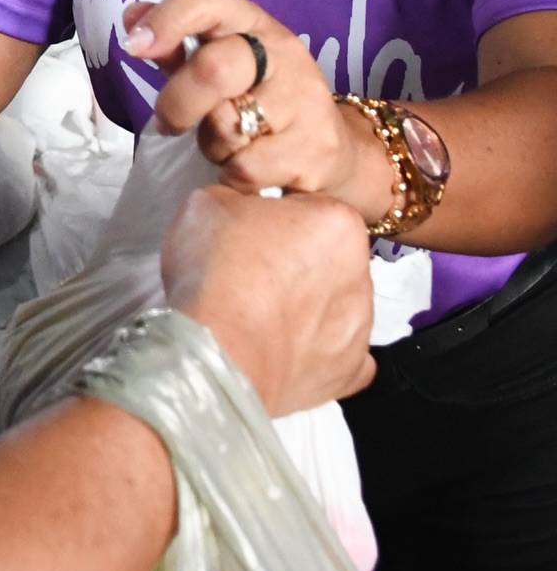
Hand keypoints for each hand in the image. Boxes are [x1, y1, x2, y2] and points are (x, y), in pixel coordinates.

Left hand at [121, 0, 375, 205]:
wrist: (334, 153)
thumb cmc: (262, 104)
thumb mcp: (221, 68)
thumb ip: (177, 47)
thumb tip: (132, 16)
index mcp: (255, 26)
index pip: (212, 0)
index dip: (169, 17)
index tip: (134, 46)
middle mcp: (285, 56)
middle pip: (214, 69)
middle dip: (177, 103)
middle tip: (169, 123)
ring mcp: (305, 102)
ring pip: (226, 128)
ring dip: (210, 146)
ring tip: (228, 146)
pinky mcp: (316, 150)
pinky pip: (245, 169)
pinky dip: (233, 178)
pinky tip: (251, 171)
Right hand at [162, 183, 375, 416]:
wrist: (219, 349)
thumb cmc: (219, 269)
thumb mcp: (209, 201)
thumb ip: (237, 199)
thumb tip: (240, 210)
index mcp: (338, 222)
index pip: (308, 208)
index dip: (274, 217)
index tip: (247, 231)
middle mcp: (361, 272)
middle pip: (326, 258)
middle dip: (296, 262)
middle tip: (250, 273)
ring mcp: (359, 327)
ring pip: (333, 307)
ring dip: (307, 308)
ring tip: (260, 317)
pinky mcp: (348, 372)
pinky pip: (339, 355)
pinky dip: (317, 353)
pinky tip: (286, 350)